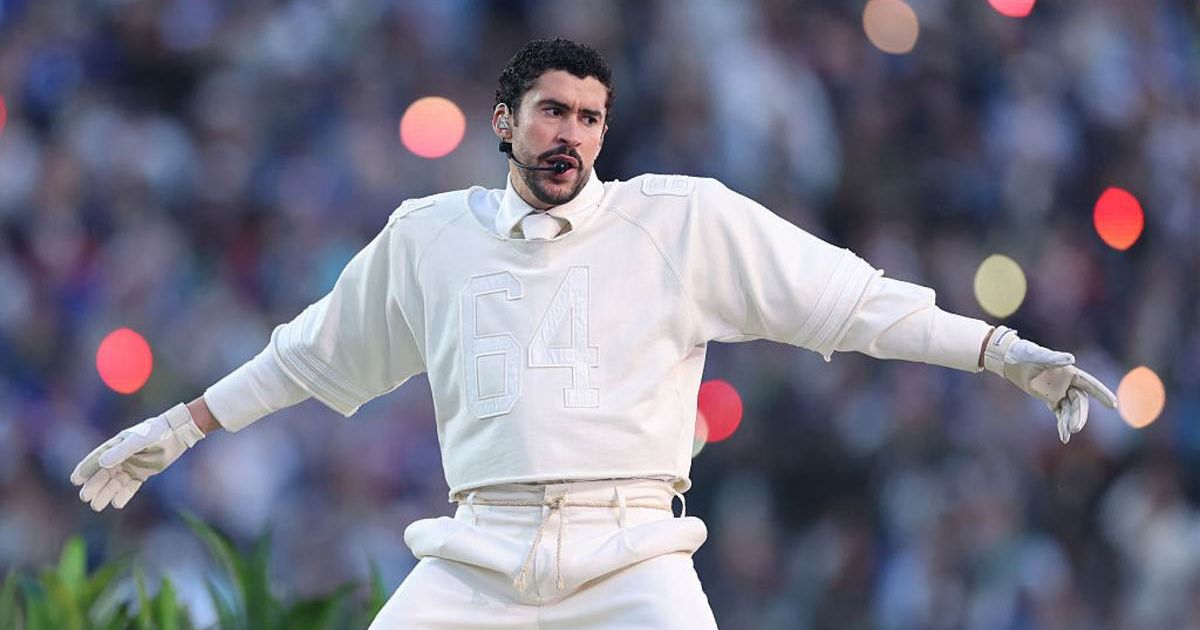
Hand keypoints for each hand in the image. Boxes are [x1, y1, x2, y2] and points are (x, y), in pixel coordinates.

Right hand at [70, 403, 204, 511]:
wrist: (176, 434)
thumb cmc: (156, 432)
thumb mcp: (138, 440)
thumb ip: (121, 451)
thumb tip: (103, 463)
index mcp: (116, 445)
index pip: (96, 459)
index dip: (86, 469)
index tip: (75, 480)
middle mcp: (121, 457)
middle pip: (103, 475)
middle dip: (94, 486)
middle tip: (86, 497)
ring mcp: (131, 466)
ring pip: (115, 483)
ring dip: (106, 493)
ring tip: (97, 505)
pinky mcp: (142, 474)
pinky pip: (130, 487)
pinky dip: (124, 495)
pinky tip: (117, 503)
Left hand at [983, 326, 1117, 443]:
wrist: (1010, 360)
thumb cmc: (1024, 353)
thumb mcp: (1037, 355)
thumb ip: (1053, 358)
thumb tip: (1071, 359)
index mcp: (1070, 372)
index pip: (1090, 384)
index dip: (1101, 393)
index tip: (1113, 405)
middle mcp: (1068, 383)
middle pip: (1079, 402)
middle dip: (1079, 415)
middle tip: (1076, 428)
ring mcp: (1060, 392)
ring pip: (1071, 410)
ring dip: (1070, 422)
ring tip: (1068, 434)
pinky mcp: (1051, 400)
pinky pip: (1060, 414)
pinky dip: (1062, 425)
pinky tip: (1063, 437)